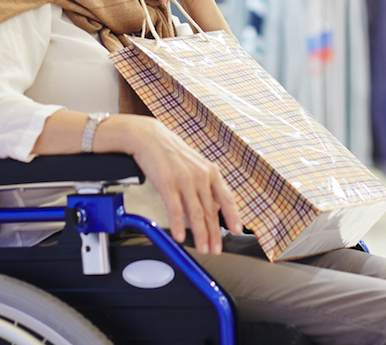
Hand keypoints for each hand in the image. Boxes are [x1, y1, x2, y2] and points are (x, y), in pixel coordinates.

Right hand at [97, 115, 241, 254]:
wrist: (149, 137)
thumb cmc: (171, 152)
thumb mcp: (195, 165)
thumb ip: (206, 185)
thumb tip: (213, 207)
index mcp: (210, 171)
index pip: (226, 198)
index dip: (232, 216)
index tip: (236, 230)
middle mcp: (200, 176)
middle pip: (210, 211)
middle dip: (214, 234)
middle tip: (216, 249)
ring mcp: (185, 180)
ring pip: (196, 213)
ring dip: (200, 234)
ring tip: (203, 248)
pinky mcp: (168, 184)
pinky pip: (176, 209)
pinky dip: (178, 225)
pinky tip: (180, 236)